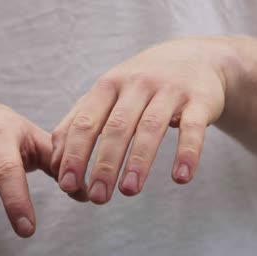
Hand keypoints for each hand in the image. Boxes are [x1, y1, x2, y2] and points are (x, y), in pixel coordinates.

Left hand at [51, 38, 235, 203]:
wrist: (192, 58)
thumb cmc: (140, 86)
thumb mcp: (107, 94)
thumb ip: (79, 121)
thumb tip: (57, 162)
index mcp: (108, 85)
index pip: (86, 122)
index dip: (74, 154)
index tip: (68, 185)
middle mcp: (136, 85)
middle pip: (116, 127)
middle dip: (104, 164)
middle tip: (98, 198)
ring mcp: (169, 90)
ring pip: (150, 127)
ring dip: (139, 161)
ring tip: (129, 191)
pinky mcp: (199, 100)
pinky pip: (193, 128)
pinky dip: (187, 152)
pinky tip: (181, 178)